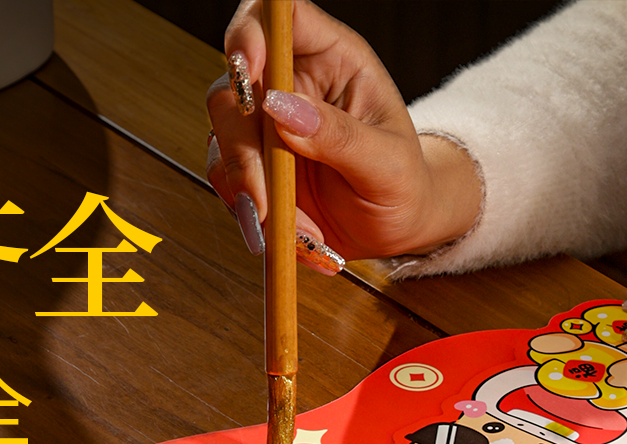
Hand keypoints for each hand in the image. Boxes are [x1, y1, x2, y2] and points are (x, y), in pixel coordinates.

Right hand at [206, 0, 480, 266]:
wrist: (397, 227)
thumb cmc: (403, 184)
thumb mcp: (387, 163)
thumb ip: (338, 135)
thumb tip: (281, 110)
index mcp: (331, 58)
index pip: (279, 18)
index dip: (251, 34)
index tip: (248, 72)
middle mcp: (290, 86)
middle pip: (233, 89)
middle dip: (242, 148)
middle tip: (264, 200)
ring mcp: (266, 129)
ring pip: (222, 141)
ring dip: (247, 192)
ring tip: (292, 232)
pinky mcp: (255, 170)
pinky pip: (230, 185)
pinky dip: (254, 217)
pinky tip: (294, 238)